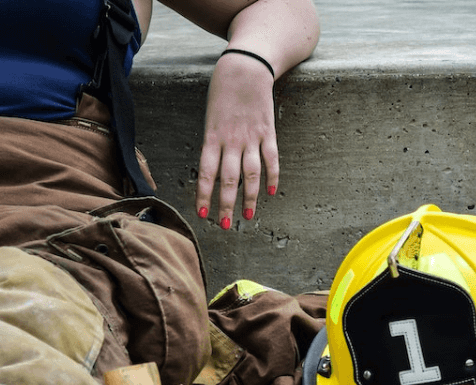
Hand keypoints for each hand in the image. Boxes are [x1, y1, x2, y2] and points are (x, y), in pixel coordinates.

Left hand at [195, 51, 277, 228]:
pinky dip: (272, 177)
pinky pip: (271, 159)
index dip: (204, 195)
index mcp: (212, 137)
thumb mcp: (210, 118)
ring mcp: (252, 137)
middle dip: (226, 204)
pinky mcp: (268, 132)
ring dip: (249, 197)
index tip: (203, 214)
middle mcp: (231, 140)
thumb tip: (215, 172)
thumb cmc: (223, 93)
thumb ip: (213, 144)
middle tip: (225, 225)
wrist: (245, 68)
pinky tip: (270, 192)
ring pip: (251, 174)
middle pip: (229, 179)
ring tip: (247, 216)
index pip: (206, 173)